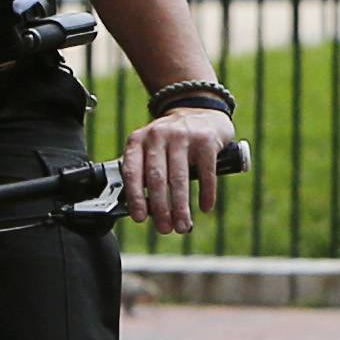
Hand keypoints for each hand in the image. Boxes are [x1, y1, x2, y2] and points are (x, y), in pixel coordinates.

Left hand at [118, 107, 233, 234]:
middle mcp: (158, 135)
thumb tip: (145, 211)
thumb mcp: (150, 148)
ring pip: (179, 178)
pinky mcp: (206, 139)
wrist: (200, 110)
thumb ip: (143, 172)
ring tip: (183, 225)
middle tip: (165, 228)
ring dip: (181, 207)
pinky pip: (206, 172)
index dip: (135, 197)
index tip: (140, 218)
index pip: (133, 172)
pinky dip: (206, 193)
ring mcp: (182, 135)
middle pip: (157, 178)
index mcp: (138, 140)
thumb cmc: (171, 140)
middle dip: (161, 208)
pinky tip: (205, 207)